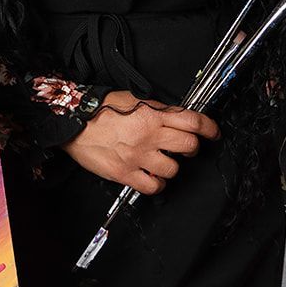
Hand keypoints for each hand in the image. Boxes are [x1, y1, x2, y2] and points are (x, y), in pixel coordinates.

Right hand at [61, 89, 219, 194]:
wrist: (73, 123)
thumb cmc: (99, 110)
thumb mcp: (133, 99)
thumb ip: (157, 109)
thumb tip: (178, 116)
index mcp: (151, 114)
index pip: (192, 121)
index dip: (209, 128)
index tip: (213, 133)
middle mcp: (148, 135)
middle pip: (188, 145)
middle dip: (191, 147)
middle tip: (185, 147)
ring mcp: (137, 156)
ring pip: (174, 169)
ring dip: (172, 166)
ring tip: (162, 161)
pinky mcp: (125, 173)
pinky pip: (154, 186)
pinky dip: (157, 183)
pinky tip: (152, 176)